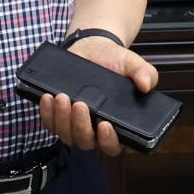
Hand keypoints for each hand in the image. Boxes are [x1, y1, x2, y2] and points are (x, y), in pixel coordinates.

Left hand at [39, 37, 158, 156]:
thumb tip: (146, 84)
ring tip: (63, 97)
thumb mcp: (132, 63)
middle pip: (86, 142)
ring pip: (66, 134)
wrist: (93, 48)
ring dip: (62, 120)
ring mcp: (75, 122)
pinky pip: (50, 122)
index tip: (105, 124)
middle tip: (81, 104)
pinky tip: (48, 97)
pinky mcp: (59, 113)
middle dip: (81, 126)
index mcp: (116, 124)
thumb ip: (144, 73)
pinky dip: (47, 113)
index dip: (108, 141)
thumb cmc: (114, 61)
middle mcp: (95, 128)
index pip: (113, 145)